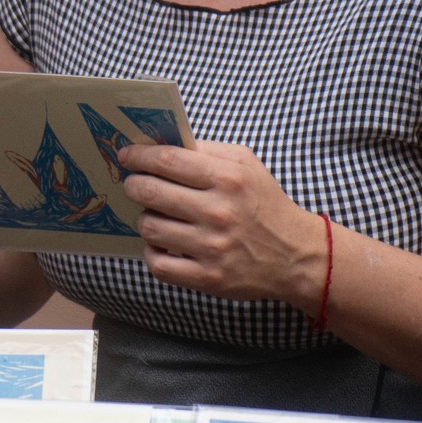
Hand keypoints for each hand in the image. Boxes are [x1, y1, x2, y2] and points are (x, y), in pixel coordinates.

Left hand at [120, 142, 328, 307]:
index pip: (168, 161)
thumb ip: (207, 151)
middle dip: (133, 185)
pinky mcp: (207, 278)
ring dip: (145, 218)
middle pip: (151, 193)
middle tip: (133, 184)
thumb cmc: (265, 203)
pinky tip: (161, 243)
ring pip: (150, 228)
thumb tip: (162, 144)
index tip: (126, 155)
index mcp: (228, 178)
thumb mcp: (246, 164)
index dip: (139, 156)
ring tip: (155, 214)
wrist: (295, 254)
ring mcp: (212, 248)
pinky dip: (152, 252)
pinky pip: (159, 264)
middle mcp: (218, 212)